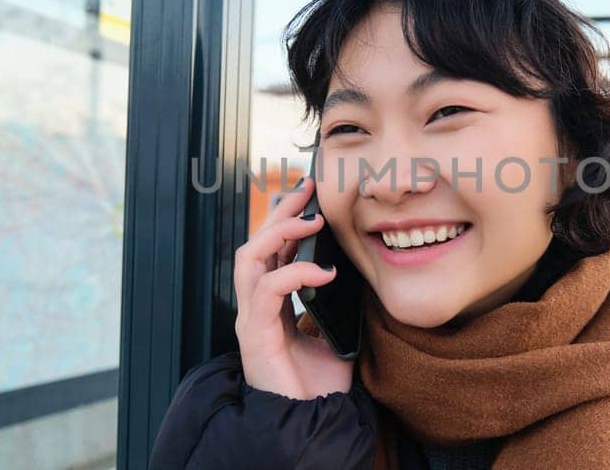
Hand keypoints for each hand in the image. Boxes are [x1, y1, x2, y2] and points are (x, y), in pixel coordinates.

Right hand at [233, 177, 354, 399]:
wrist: (311, 421)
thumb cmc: (320, 384)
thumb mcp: (336, 330)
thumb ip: (339, 301)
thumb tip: (359, 269)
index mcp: (272, 303)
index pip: (272, 250)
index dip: (287, 219)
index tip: (310, 194)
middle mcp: (256, 306)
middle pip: (256, 243)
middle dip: (280, 212)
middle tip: (307, 188)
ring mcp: (252, 319)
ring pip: (250, 258)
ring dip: (281, 233)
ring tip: (312, 221)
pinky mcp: (255, 335)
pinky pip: (266, 290)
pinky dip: (294, 273)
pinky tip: (323, 272)